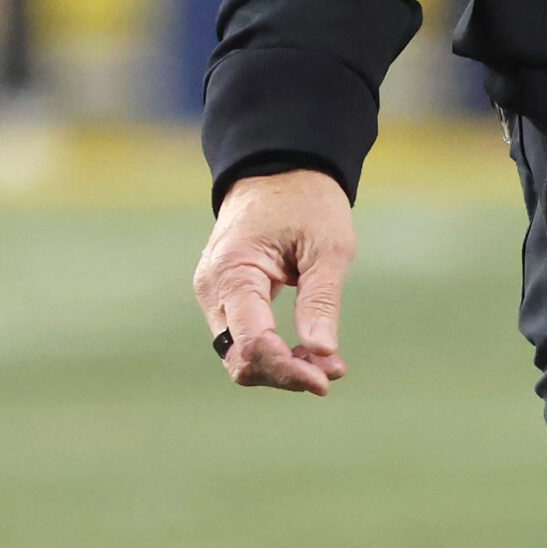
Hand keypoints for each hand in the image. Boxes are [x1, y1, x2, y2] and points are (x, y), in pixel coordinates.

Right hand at [193, 169, 355, 395]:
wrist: (279, 167)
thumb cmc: (307, 200)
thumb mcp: (328, 245)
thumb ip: (321, 300)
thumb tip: (322, 354)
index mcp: (233, 271)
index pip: (252, 342)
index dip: (287, 369)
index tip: (327, 379)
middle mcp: (212, 289)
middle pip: (239, 358)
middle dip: (285, 372)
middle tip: (334, 372)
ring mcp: (213, 294)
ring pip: (239, 354)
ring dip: (281, 366)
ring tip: (329, 364)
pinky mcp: (224, 297)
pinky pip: (243, 336)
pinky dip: (274, 350)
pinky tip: (310, 351)